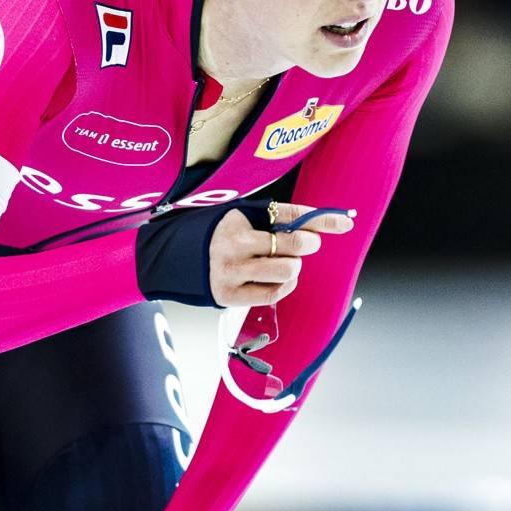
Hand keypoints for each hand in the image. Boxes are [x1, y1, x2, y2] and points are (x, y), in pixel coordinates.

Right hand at [134, 198, 354, 308]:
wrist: (165, 260)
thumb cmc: (210, 234)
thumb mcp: (236, 216)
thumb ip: (272, 219)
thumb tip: (318, 225)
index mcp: (237, 217)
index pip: (290, 215)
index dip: (322, 219)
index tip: (345, 222)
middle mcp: (234, 244)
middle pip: (294, 245)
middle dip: (307, 245)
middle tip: (307, 246)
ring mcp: (231, 272)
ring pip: (287, 271)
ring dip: (293, 268)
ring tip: (283, 263)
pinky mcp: (228, 295)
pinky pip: (272, 294)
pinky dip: (283, 286)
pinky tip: (277, 278)